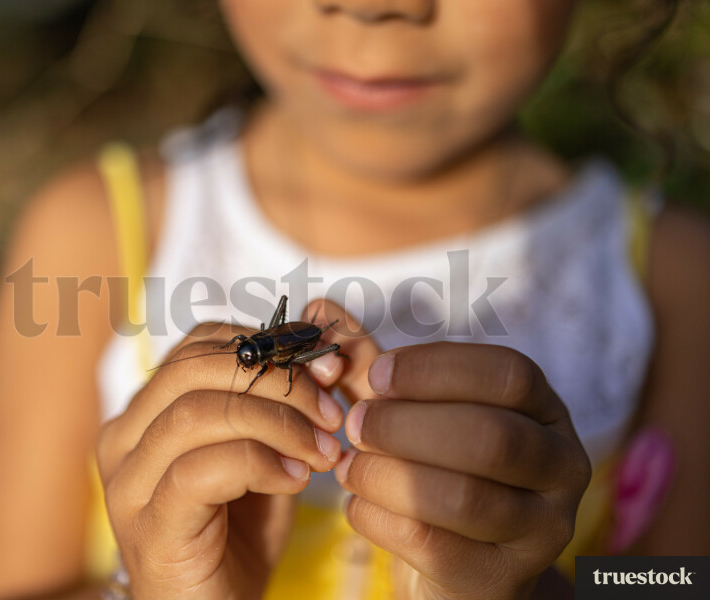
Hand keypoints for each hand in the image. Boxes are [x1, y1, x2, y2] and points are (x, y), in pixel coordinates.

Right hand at [96, 323, 343, 599]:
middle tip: (330, 410)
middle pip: (195, 369)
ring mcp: (128, 483)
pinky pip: (201, 470)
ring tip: (320, 449)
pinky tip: (295, 481)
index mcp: (146, 411)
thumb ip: (279, 406)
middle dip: (277, 381)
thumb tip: (323, 347)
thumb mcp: (263, 453)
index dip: (268, 345)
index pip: (200, 345)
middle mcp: (124, 438)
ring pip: (197, 413)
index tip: (324, 368)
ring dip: (276, 423)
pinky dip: (260, 464)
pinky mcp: (148, 525)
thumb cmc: (237, 533)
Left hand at [308, 302, 591, 599]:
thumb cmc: (434, 469)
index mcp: (545, 412)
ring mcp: (540, 530)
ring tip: (347, 466)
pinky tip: (356, 504)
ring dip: (387, 475)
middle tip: (354, 424)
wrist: (459, 564)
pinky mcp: (499, 580)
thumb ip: (371, 365)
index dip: (437, 369)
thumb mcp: (411, 414)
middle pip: (491, 437)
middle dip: (406, 425)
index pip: (509, 373)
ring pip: (463, 497)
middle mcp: (561, 467)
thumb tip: (321, 310)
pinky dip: (380, 518)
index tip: (377, 374)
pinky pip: (434, 545)